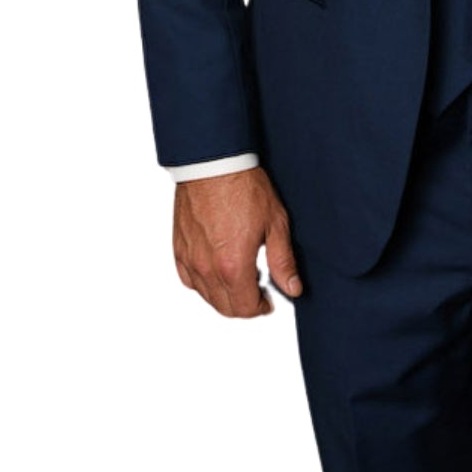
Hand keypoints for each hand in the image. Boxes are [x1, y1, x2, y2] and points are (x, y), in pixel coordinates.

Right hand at [172, 166, 301, 317]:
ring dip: (224, 295)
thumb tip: (292, 288)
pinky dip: (202, 282)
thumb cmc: (244, 187)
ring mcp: (190, 259)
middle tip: (257, 292)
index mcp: (233, 266)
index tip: (268, 301)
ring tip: (240, 278)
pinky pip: (188, 279)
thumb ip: (282, 261)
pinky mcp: (179, 248)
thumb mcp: (275, 223)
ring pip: (206, 296)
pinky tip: (215, 270)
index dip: (260, 308)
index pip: (245, 308)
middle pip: (225, 307)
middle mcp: (208, 269)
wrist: (214, 163)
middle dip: (244, 305)